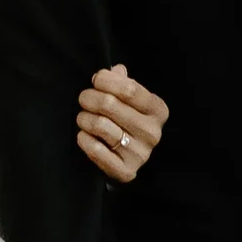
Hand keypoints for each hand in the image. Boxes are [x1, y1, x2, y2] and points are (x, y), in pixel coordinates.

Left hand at [76, 62, 169, 187]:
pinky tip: (84, 135)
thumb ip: (123, 82)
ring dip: (84, 118)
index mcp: (157, 110)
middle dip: (89, 98)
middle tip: (84, 99)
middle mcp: (152, 132)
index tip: (96, 80)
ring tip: (83, 118)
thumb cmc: (127, 122)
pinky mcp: (126, 171)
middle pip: (110, 105)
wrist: (127, 159)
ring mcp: (140, 153)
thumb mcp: (131, 100)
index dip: (107, 80)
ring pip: (99, 125)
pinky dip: (84, 139)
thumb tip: (115, 70)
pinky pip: (95, 149)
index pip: (129, 89)